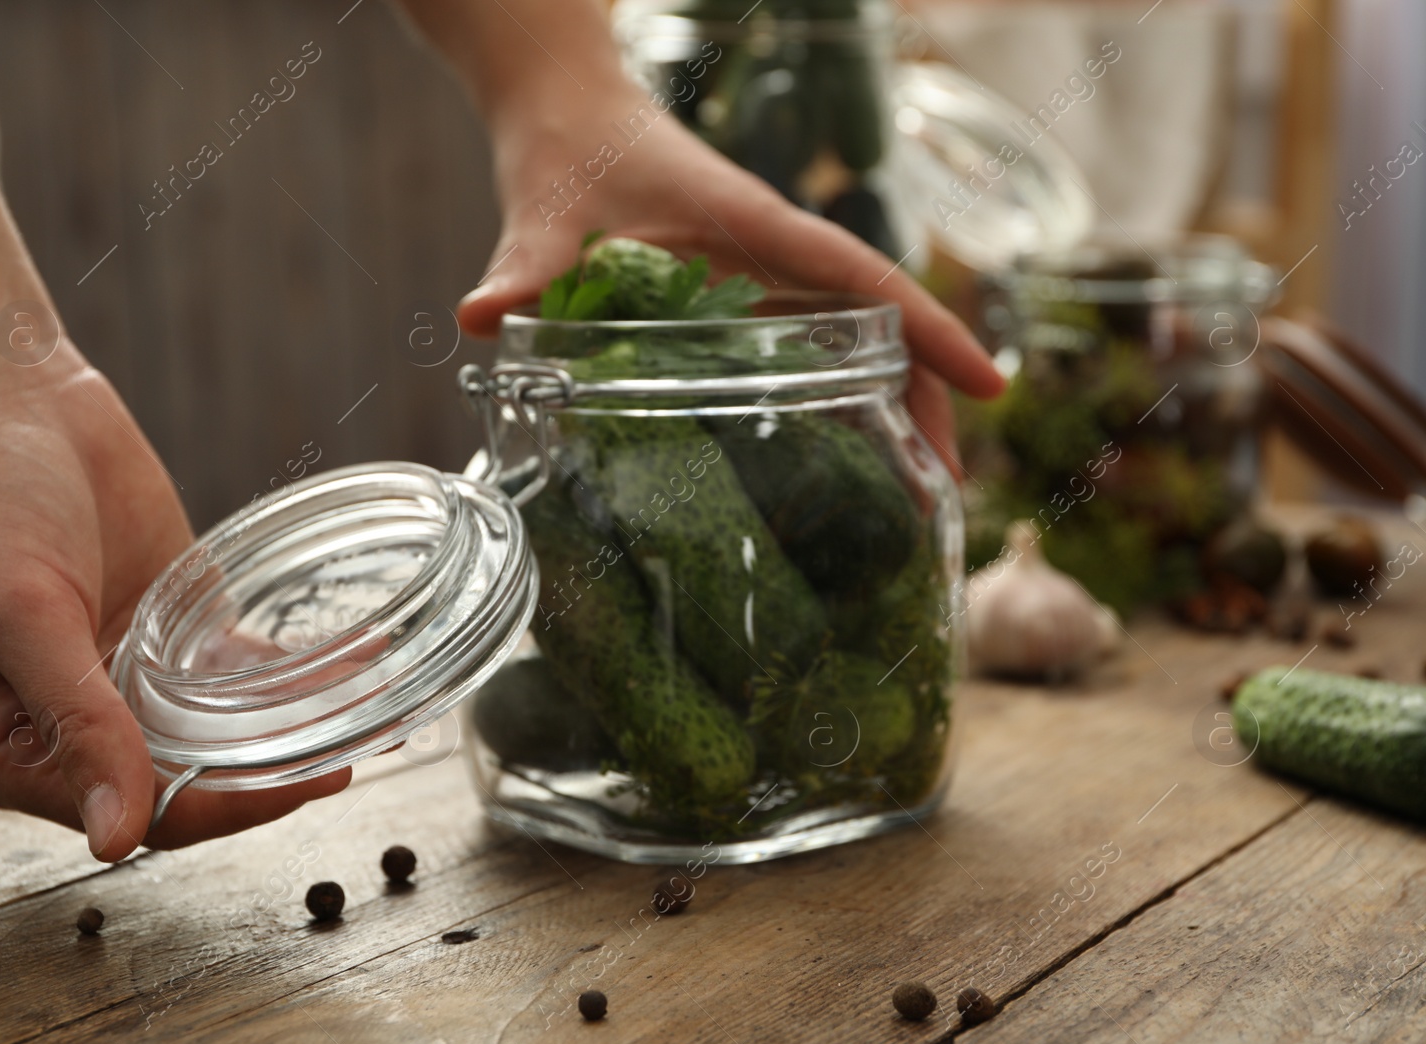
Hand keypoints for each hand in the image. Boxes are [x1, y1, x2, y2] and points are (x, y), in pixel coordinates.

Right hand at [0, 356, 349, 860]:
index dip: (224, 809)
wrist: (5, 397)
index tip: (299, 787)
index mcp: (19, 753)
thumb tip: (114, 840)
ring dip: (291, 732)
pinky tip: (352, 663)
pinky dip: (293, 672)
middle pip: (192, 781)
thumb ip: (78, 724)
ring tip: (369, 721)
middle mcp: (79, 729)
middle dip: (271, 777)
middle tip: (348, 759)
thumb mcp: (25, 617)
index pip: (141, 813)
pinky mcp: (172, 628)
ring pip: (222, 731)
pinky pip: (239, 667)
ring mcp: (131, 679)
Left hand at [457, 86, 1004, 468]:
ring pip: (853, 345)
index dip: (929, 332)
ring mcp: (763, 279)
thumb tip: (481, 318)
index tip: (987, 387)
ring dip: (889, 410)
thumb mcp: (546, 213)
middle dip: (922, 401)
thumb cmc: (570, 152)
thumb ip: (522, 265)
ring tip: (910, 500)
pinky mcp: (740, 299)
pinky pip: (809, 352)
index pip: (864, 279)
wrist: (568, 118)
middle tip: (940, 493)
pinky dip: (837, 403)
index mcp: (753, 227)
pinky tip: (839, 465)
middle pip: (878, 327)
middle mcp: (774, 255)